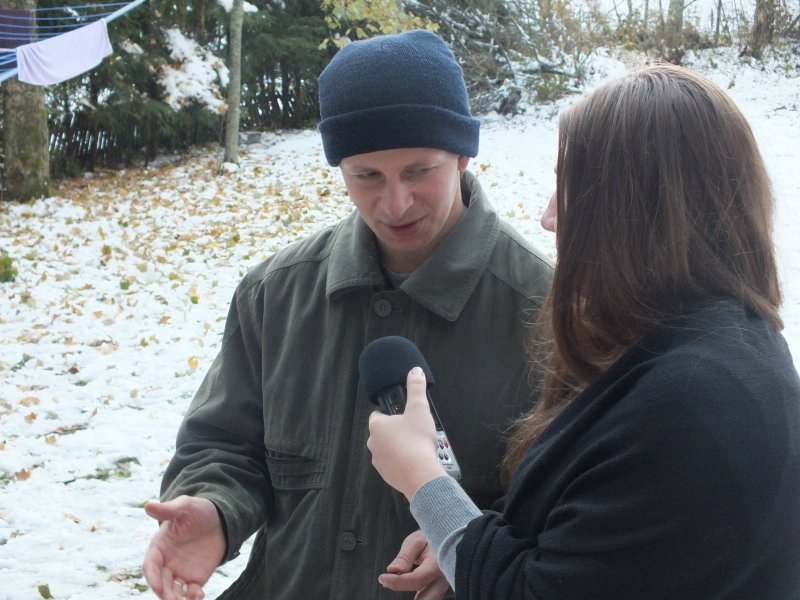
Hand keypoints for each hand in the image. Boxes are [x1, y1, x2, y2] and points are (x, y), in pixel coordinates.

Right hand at [142, 496, 226, 599]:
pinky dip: (193, 596)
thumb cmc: (198, 510)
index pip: (151, 565)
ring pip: (173, 590)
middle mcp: (167, 562)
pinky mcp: (196, 577)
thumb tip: (148, 505)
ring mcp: (181, 571)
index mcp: (160, 546)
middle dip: (164, 593)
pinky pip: (191, 591)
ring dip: (175, 598)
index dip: (152, 577)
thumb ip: (167, 510)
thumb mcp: (184, 506)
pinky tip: (199, 596)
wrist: (220, 518)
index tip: (157, 587)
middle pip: (160, 582)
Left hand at [367, 367, 445, 499]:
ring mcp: (379, 461)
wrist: (420, 474)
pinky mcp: (387, 475)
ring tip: (418, 447)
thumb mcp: (419, 409)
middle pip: (384, 432)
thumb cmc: (416, 439)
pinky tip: (415, 460)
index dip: (391, 413)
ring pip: (388, 449)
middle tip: (415, 431)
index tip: (403, 415)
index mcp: (377, 426)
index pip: (378, 414)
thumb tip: (415, 371)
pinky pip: (394, 464)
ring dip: (399, 447)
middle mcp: (373, 443)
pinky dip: (402, 462)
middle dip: (397, 431)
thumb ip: (416, 388)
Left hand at [378, 530, 450, 599]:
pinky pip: (427, 597)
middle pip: (427, 599)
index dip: (397, 582)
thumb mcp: (416, 541)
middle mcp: (442, 578)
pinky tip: (400, 586)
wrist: (444, 537)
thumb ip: (405, 557)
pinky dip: (417, 597)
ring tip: (393, 586)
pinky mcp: (437, 588)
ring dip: (414, 599)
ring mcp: (442, 585)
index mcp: (437, 564)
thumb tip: (393, 570)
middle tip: (390, 587)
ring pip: (428, 599)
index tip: (382, 578)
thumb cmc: (429, 537)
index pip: (416, 580)